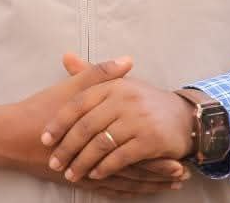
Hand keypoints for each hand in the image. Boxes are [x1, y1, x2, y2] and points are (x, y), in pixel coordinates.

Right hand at [0, 54, 188, 197]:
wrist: (9, 135)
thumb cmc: (41, 110)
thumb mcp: (71, 89)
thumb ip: (100, 74)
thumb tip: (128, 61)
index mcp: (96, 136)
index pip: (133, 149)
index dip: (157, 152)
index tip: (180, 154)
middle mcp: (92, 159)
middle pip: (132, 170)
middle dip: (158, 172)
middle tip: (183, 175)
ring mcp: (84, 172)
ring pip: (121, 182)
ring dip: (146, 184)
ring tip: (169, 185)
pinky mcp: (75, 178)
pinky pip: (105, 190)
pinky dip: (124, 191)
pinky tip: (138, 192)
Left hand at [41, 54, 197, 183]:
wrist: (184, 118)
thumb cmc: (144, 103)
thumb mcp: (119, 84)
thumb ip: (91, 75)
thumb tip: (65, 56)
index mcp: (114, 85)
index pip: (79, 103)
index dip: (59, 122)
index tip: (45, 139)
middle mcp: (125, 99)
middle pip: (86, 126)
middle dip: (67, 148)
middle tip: (54, 163)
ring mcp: (139, 119)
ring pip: (101, 144)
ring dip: (82, 162)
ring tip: (71, 174)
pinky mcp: (150, 139)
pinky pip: (120, 157)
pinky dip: (104, 167)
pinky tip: (95, 174)